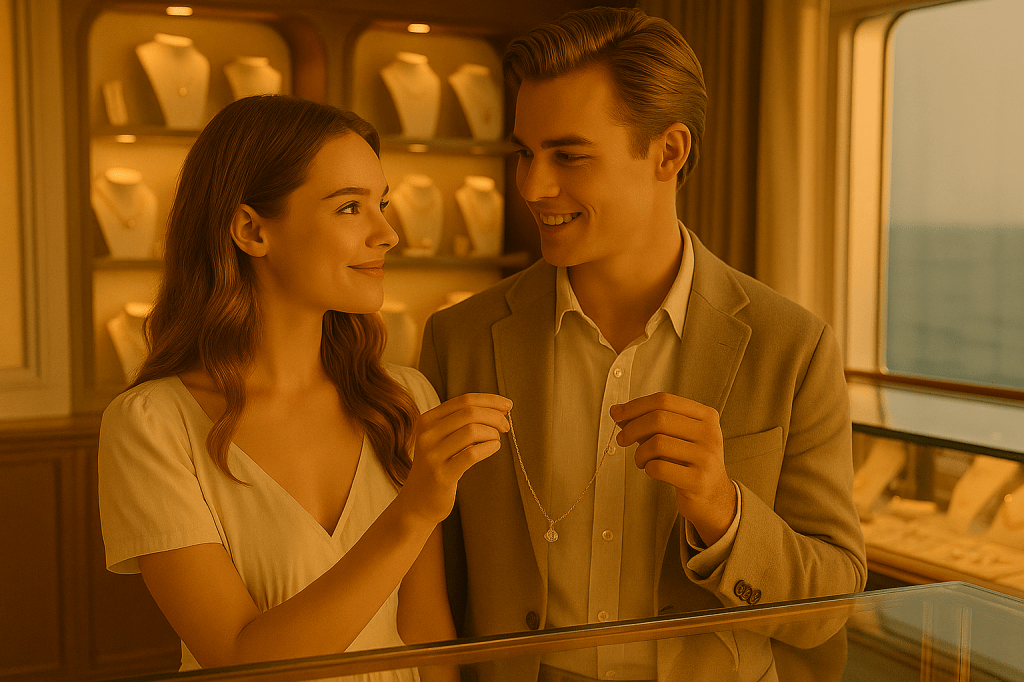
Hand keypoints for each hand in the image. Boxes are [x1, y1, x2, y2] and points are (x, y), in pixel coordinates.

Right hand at [402, 393, 511, 524]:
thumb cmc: (438, 466)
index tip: (507, 405)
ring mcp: (432, 455)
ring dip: (492, 433)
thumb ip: (461, 422)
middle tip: (505, 426)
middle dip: (494, 416)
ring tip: (496, 440)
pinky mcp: (442, 475)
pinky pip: (472, 454)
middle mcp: (427, 434)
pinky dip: (489, 447)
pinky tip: (494, 448)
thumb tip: (499, 408)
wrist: (417, 502)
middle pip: (469, 412)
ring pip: (472, 430)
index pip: (464, 400)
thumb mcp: (442, 439)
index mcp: (427, 420)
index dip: (490, 400)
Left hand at [610, 392, 735, 545]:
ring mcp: (706, 457)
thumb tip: (617, 411)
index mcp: (705, 416)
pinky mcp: (698, 480)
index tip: (617, 414)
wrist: (713, 496)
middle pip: (659, 418)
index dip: (635, 406)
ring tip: (640, 460)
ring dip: (639, 452)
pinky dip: (648, 468)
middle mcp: (709, 433)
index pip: (664, 400)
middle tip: (622, 439)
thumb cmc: (688, 462)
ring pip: (657, 443)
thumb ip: (648, 422)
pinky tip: (651, 470)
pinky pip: (659, 467)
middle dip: (632, 428)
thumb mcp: (674, 437)